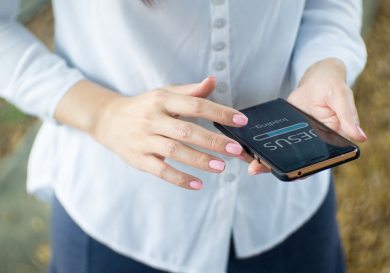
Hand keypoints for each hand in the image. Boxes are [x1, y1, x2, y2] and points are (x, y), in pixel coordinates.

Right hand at [92, 77, 251, 189]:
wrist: (107, 120)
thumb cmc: (143, 106)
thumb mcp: (164, 94)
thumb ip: (190, 91)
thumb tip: (213, 81)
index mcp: (162, 100)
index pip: (195, 105)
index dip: (219, 112)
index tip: (241, 120)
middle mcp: (153, 119)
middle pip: (186, 130)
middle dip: (213, 140)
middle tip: (235, 149)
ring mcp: (144, 140)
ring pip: (174, 151)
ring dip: (199, 160)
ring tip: (222, 167)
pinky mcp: (139, 159)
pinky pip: (161, 171)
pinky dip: (180, 178)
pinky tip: (198, 184)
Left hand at [247, 58, 366, 174]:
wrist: (316, 78)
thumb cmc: (333, 86)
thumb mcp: (341, 96)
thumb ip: (348, 116)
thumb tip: (360, 137)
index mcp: (333, 141)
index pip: (319, 162)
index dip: (305, 170)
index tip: (290, 174)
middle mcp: (315, 145)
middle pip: (297, 162)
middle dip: (278, 168)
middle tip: (256, 168)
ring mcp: (299, 140)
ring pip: (284, 156)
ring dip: (267, 161)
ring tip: (250, 164)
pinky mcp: (286, 133)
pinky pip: (275, 144)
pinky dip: (263, 147)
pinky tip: (249, 149)